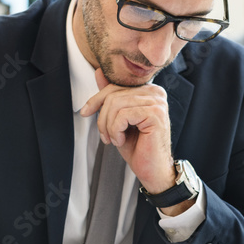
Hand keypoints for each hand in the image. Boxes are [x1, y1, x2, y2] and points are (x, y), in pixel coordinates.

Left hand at [80, 68, 175, 196]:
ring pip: (116, 104)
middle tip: (105, 136)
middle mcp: (156, 93)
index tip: (85, 112)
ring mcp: (157, 102)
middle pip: (114, 94)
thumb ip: (112, 96)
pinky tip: (121, 140)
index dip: (96, 99)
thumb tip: (99, 72)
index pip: (116, 86)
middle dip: (102, 118)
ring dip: (108, 126)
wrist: (152, 170)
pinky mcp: (155, 114)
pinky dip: (116, 130)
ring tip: (115, 140)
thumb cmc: (138, 147)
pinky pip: (123, 115)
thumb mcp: (119, 119)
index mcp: (149, 91)